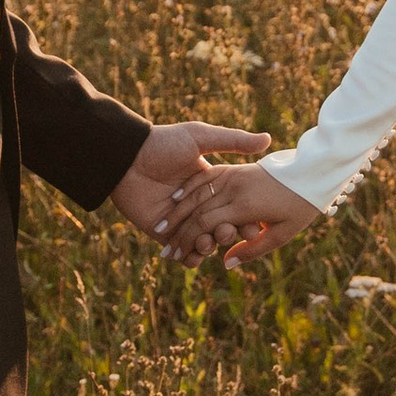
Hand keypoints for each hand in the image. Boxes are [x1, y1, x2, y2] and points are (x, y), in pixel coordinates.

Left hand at [111, 120, 271, 242]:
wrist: (126, 158)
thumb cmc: (162, 143)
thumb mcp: (200, 137)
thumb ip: (234, 141)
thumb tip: (268, 140)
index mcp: (211, 185)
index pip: (235, 205)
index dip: (247, 217)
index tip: (257, 223)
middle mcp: (199, 205)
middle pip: (223, 227)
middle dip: (229, 233)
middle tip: (227, 231)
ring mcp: (181, 221)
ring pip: (205, 242)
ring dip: (210, 246)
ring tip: (207, 241)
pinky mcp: (164, 235)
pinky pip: (183, 254)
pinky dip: (191, 259)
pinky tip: (194, 255)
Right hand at [159, 159, 324, 264]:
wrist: (313, 170)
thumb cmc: (302, 206)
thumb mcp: (282, 234)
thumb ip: (252, 250)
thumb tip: (224, 263)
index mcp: (245, 206)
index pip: (206, 225)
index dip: (187, 242)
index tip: (175, 257)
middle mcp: (235, 188)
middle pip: (197, 212)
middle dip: (177, 233)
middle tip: (163, 252)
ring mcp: (233, 175)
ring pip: (197, 194)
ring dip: (177, 213)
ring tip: (160, 229)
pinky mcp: (235, 167)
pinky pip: (206, 177)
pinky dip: (189, 189)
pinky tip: (176, 198)